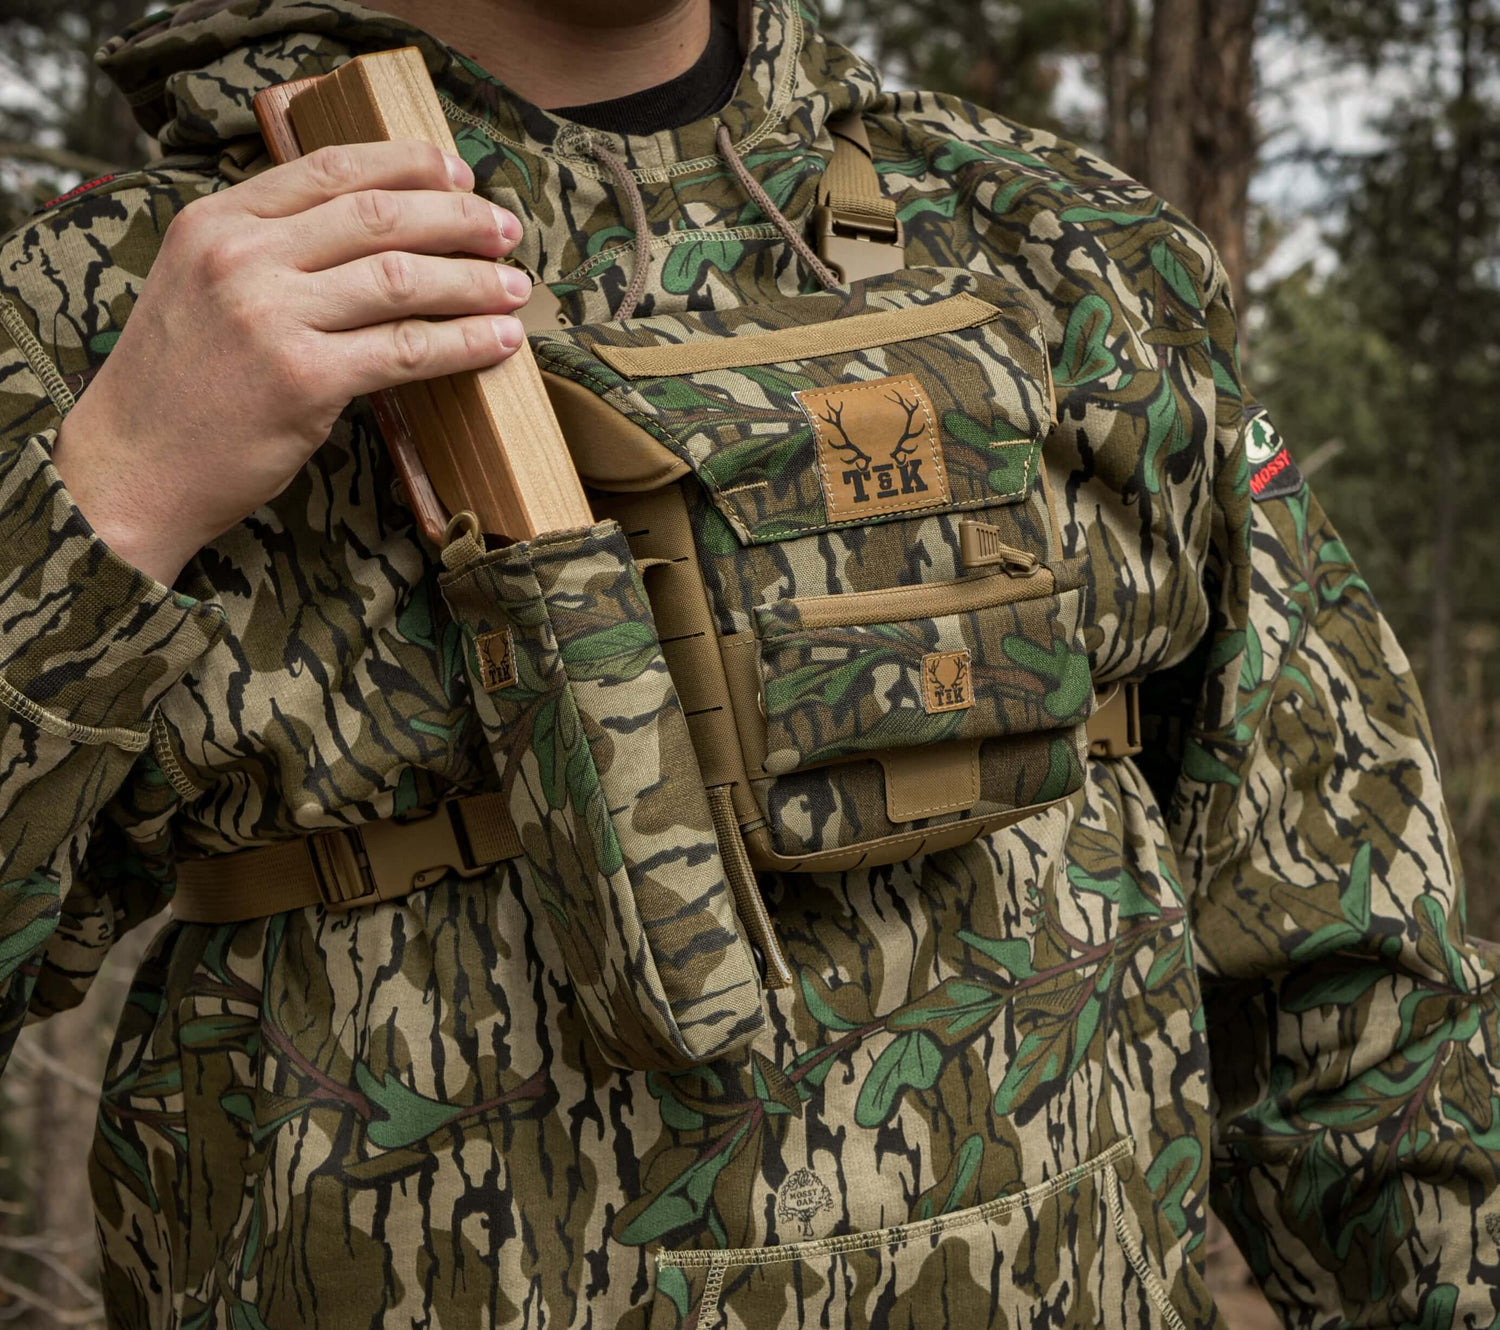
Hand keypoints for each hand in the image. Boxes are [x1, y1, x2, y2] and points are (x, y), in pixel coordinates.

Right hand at [51, 141, 530, 584]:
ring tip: (514, 287)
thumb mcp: (199, 284)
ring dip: (474, 280)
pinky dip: (465, 342)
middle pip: (379, 216)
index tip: (459, 174)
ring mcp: (271, 316)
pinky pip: (407, 350)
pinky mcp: (304, 379)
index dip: (408, 165)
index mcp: (218, 221)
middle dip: (458, 217)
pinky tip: (500, 341)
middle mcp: (242, 257)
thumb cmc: (178, 384)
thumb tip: (368, 230)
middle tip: (507, 231)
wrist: (133, 466)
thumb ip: (266, 246)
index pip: (331, 168)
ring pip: (402, 279)